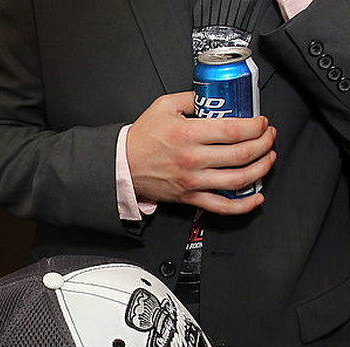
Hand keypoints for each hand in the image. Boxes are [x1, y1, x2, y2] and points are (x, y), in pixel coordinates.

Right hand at [126, 91, 275, 214]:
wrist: (121, 165)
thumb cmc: (141, 138)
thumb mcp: (164, 106)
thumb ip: (193, 98)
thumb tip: (215, 95)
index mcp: (189, 134)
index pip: (236, 130)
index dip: (257, 125)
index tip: (261, 122)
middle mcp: (193, 159)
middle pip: (244, 154)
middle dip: (265, 143)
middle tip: (268, 136)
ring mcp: (193, 181)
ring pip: (240, 179)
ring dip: (262, 168)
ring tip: (268, 158)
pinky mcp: (190, 197)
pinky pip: (222, 206)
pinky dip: (244, 204)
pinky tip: (257, 196)